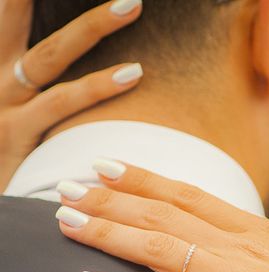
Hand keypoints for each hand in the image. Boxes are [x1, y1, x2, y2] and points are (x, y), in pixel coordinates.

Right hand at [0, 0, 142, 190]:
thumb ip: (30, 90)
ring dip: (91, 28)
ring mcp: (3, 107)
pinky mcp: (17, 137)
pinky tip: (132, 75)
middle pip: (15, 21)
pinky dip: (97, 88)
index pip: (5, 21)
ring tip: (131, 5)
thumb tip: (48, 67)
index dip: (19, 0)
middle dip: (48, 0)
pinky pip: (62, 104)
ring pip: (49, 56)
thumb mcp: (8, 115)